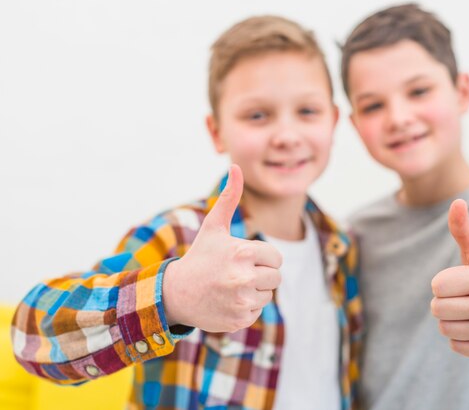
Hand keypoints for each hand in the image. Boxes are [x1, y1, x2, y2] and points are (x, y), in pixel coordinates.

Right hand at [163, 164, 281, 332]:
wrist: (175, 293)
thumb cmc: (200, 257)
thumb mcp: (214, 227)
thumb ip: (229, 198)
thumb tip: (236, 166)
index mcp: (243, 252)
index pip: (276, 258)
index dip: (261, 258)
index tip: (242, 259)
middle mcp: (244, 278)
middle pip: (275, 278)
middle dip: (260, 275)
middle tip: (236, 274)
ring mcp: (241, 301)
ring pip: (267, 296)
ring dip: (254, 292)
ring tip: (230, 287)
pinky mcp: (238, 320)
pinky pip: (256, 313)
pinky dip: (244, 309)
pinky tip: (226, 302)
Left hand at [430, 199, 468, 356]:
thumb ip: (463, 228)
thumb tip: (457, 202)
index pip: (437, 286)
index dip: (443, 282)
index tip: (461, 279)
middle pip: (437, 309)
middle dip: (444, 301)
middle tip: (463, 296)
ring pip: (444, 328)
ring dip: (451, 319)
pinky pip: (455, 345)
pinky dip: (461, 337)